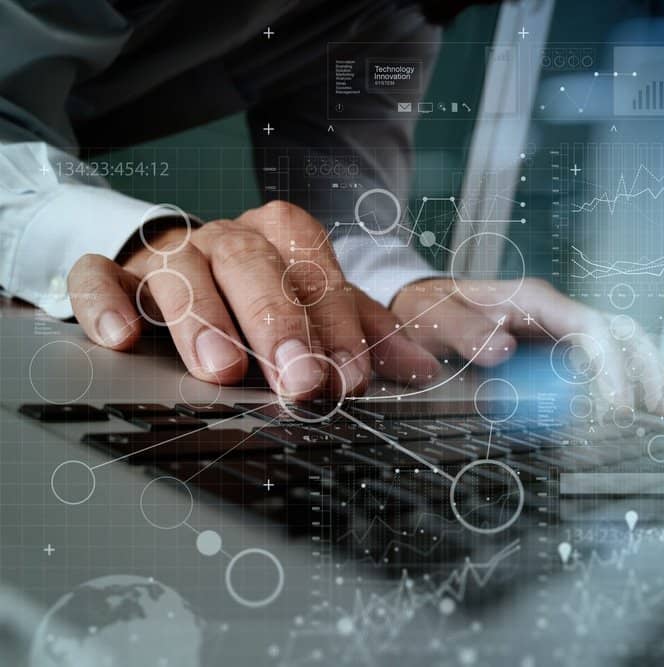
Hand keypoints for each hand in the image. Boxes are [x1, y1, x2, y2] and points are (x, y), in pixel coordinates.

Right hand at [67, 201, 439, 398]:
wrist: (176, 267)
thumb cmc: (258, 295)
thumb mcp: (317, 309)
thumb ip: (364, 333)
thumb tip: (421, 367)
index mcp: (281, 238)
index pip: (314, 268)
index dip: (335, 322)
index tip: (351, 376)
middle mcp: (226, 239)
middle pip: (253, 265)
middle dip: (279, 324)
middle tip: (299, 380)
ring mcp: (169, 253)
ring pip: (182, 270)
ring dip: (204, 320)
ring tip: (222, 371)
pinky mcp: (115, 272)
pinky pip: (101, 275)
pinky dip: (108, 302)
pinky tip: (122, 338)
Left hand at [390, 278, 663, 414]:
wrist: (421, 311)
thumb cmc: (429, 310)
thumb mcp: (435, 318)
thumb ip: (464, 332)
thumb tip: (505, 350)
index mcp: (534, 300)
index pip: (591, 327)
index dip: (611, 366)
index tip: (617, 405)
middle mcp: (553, 315)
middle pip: (618, 331)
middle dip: (646, 366)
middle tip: (658, 408)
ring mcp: (555, 335)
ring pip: (612, 350)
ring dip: (634, 379)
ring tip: (648, 416)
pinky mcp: (550, 355)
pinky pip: (588, 371)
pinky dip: (606, 393)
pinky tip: (609, 421)